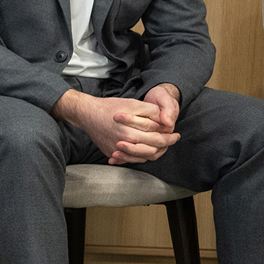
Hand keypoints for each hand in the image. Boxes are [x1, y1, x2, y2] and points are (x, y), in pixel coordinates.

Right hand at [55, 89, 179, 164]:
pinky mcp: (111, 153)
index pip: (158, 139)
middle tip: (173, 139)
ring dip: (155, 152)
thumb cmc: (110, 107)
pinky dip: (141, 156)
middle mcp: (124, 144)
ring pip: (143, 157)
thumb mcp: (133, 103)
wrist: (87, 114)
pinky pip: (131, 159)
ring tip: (162, 146)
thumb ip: (151, 112)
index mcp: (130, 132)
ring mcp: (117, 150)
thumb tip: (165, 120)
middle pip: (152, 150)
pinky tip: (147, 150)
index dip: (169, 136)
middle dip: (166, 145)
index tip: (176, 134)